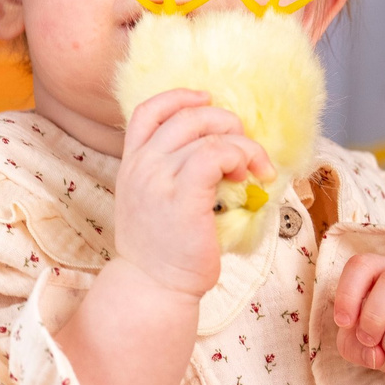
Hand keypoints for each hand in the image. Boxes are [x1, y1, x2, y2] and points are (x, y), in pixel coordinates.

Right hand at [112, 90, 271, 300]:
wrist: (153, 287)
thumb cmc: (163, 251)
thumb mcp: (153, 202)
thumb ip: (170, 173)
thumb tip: (217, 152)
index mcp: (132, 163)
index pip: (149, 110)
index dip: (181, 97)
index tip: (207, 100)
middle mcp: (142, 165)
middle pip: (187, 116)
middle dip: (225, 121)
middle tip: (243, 145)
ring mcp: (159, 180)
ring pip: (208, 135)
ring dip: (241, 145)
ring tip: (253, 169)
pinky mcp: (182, 197)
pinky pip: (215, 155)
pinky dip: (238, 157)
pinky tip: (246, 176)